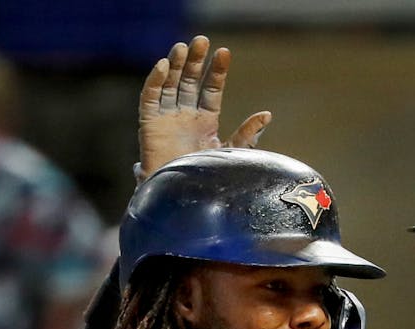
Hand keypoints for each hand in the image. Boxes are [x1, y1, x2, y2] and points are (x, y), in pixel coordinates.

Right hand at [138, 35, 271, 177]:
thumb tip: (266, 114)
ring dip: (174, 65)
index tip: (224, 52)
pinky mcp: (149, 126)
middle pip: (189, 81)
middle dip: (195, 61)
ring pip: (169, 84)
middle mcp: (185, 116)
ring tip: (182, 47)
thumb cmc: (208, 181)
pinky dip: (154, 82)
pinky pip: (149, 99)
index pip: (211, 89)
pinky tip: (162, 66)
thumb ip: (247, 135)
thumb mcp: (231, 155)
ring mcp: (166, 119)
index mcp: (206, 121)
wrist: (184, 202)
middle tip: (202, 40)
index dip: (217, 71)